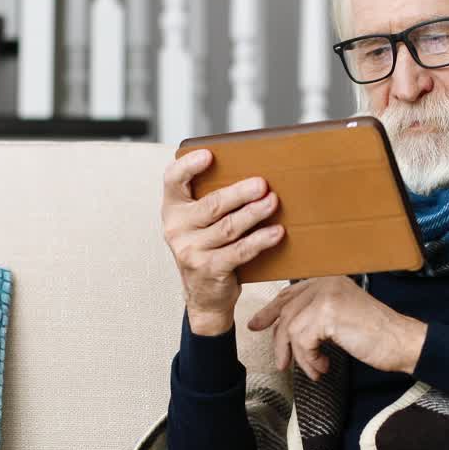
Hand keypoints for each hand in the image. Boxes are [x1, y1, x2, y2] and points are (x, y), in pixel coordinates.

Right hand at [161, 149, 285, 334]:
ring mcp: (190, 250)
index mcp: (173, 208)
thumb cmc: (207, 246)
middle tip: (262, 184)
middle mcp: (176, 228)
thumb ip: (212, 199)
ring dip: (254, 214)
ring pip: (228, 228)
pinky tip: (276, 232)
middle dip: (239, 193)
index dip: (188, 166)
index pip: (172, 180)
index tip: (208, 155)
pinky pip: (239, 251)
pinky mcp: (209, 269)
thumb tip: (253, 176)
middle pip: (211, 205)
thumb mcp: (199, 222)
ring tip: (273, 202)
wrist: (203, 294)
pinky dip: (260, 241)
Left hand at [246, 276, 426, 379]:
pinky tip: (324, 366)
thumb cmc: (375, 335)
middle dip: (279, 340)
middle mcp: (325, 283)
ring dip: (300, 357)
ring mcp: (326, 296)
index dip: (271, 311)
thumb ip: (314, 316)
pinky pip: (303, 341)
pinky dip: (310, 360)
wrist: (401, 342)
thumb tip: (283, 329)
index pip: (290, 294)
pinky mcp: (328, 314)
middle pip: (286, 312)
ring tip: (314, 369)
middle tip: (280, 362)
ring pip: (292, 330)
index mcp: (328, 280)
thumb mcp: (339, 318)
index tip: (257, 325)